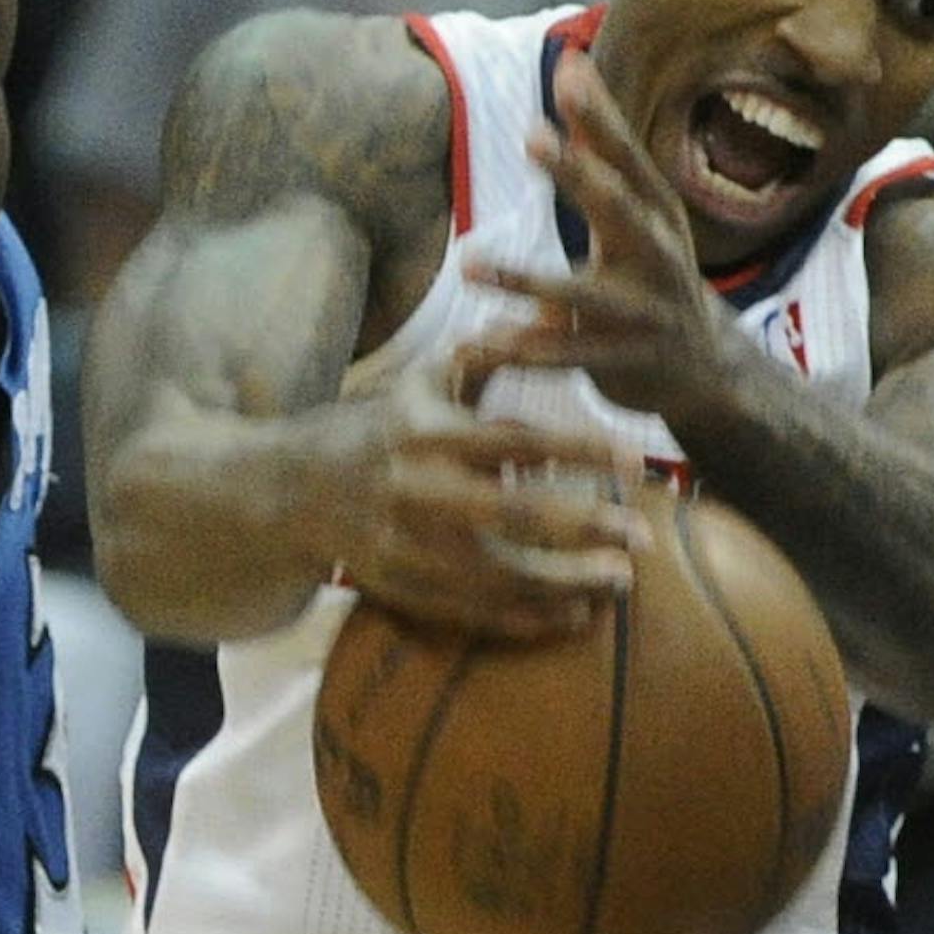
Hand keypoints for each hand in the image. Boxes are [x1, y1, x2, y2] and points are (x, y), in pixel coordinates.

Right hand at [319, 363, 649, 644]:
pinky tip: (572, 615)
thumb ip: (488, 358)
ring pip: (499, 575)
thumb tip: (554, 314)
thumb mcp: (423, 384)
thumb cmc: (378, 428)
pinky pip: (473, 612)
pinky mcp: (401, 589)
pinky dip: (526, 618)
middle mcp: (419, 492)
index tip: (634, 462)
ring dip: (566, 584)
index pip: (517, 441)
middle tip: (642, 542)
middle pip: (515, 517)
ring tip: (618, 584)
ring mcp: (408, 547)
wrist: (291, 491)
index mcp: (429, 435)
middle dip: (585, 530)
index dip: (579, 451)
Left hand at [457, 49, 735, 420]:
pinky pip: (573, 356)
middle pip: (621, 209)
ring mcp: (649, 312)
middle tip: (532, 137)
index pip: (630, 157)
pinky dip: (530, 350)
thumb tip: (572, 62)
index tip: (566, 74)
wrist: (709, 370)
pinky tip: (486, 342)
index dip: (602, 117)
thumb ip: (600, 143)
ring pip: (585, 293)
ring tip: (470, 264)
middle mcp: (661, 256)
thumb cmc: (653, 271)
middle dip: (579, 174)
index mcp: (657, 214)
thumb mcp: (636, 207)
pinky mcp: (629, 362)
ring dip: (527, 278)